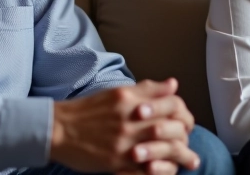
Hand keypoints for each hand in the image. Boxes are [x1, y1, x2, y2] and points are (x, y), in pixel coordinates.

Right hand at [50, 78, 199, 173]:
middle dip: (186, 137)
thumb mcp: (117, 93)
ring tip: (191, 162)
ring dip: (181, 157)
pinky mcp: (117, 162)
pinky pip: (147, 169)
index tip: (187, 122)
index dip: (184, 114)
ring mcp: (124, 143)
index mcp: (131, 100)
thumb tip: (173, 84)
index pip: (171, 104)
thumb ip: (147, 89)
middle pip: (171, 128)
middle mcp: (130, 120)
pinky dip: (161, 171)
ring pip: (163, 150)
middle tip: (190, 144)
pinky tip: (168, 172)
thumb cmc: (88, 110)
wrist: (58, 129)